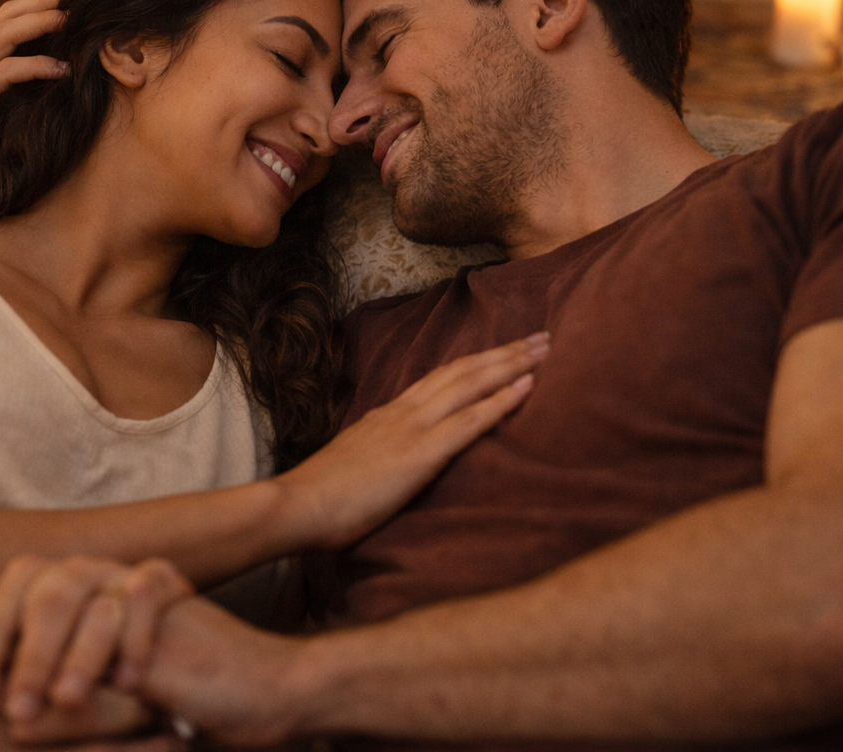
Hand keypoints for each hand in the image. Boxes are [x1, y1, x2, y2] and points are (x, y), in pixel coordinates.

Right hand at [0, 0, 69, 157]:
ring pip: (2, 36)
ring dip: (39, 23)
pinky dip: (35, 66)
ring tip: (70, 20)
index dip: (38, 1)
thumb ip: (33, 84)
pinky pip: (4, 73)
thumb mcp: (18, 106)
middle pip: (5, 16)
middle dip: (41, 2)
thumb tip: (75, 65)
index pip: (7, 17)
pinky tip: (62, 70)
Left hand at [0, 598, 303, 750]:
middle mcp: (96, 578)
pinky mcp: (174, 592)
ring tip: (57, 705)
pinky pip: (140, 599)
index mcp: (67, 599)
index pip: (7, 602)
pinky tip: (133, 685)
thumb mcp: (86, 712)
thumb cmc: (168, 709)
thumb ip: (29, 691)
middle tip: (5, 712)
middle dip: (15, 654)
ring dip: (64, 656)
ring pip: (80, 596)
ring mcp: (134, 582)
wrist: (256, 698)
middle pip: (38, 592)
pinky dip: (129, 642)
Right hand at [274, 332, 548, 549]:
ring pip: (470, 384)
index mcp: (390, 413)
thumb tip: (397, 455)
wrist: (299, 505)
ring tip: (543, 349)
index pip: (441, 378)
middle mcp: (404, 411)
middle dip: (504, 352)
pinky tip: (527, 387)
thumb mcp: (358, 462)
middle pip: (462, 371)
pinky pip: (469, 421)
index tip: (506, 350)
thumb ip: (381, 451)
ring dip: (511, 364)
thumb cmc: (324, 496)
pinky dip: (501, 400)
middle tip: (541, 336)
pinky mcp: (420, 453)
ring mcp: (413, 428)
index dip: (477, 362)